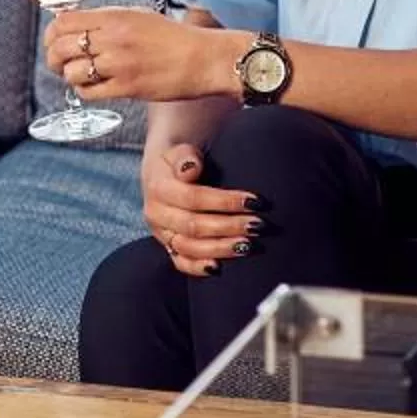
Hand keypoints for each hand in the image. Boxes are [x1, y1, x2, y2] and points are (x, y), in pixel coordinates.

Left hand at [45, 6, 231, 103]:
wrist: (204, 58)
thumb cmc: (173, 38)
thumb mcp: (138, 16)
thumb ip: (107, 20)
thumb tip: (76, 25)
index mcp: (114, 17)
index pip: (64, 22)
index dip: (51, 34)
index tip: (53, 41)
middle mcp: (113, 38)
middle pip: (61, 48)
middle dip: (53, 58)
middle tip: (59, 64)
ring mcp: (119, 64)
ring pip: (72, 72)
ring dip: (70, 76)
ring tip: (80, 76)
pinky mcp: (127, 88)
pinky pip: (89, 92)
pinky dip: (85, 91)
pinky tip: (94, 87)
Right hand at [142, 142, 254, 275]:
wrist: (162, 172)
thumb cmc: (180, 159)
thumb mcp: (179, 149)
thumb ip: (185, 155)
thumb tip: (191, 169)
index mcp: (158, 187)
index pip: (193, 197)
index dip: (225, 201)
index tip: (255, 201)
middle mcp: (157, 213)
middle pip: (194, 225)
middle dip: (229, 227)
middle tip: (259, 226)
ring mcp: (161, 233)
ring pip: (189, 247)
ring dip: (221, 248)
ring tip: (249, 245)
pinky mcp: (168, 246)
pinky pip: (180, 262)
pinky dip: (198, 268)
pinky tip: (218, 268)